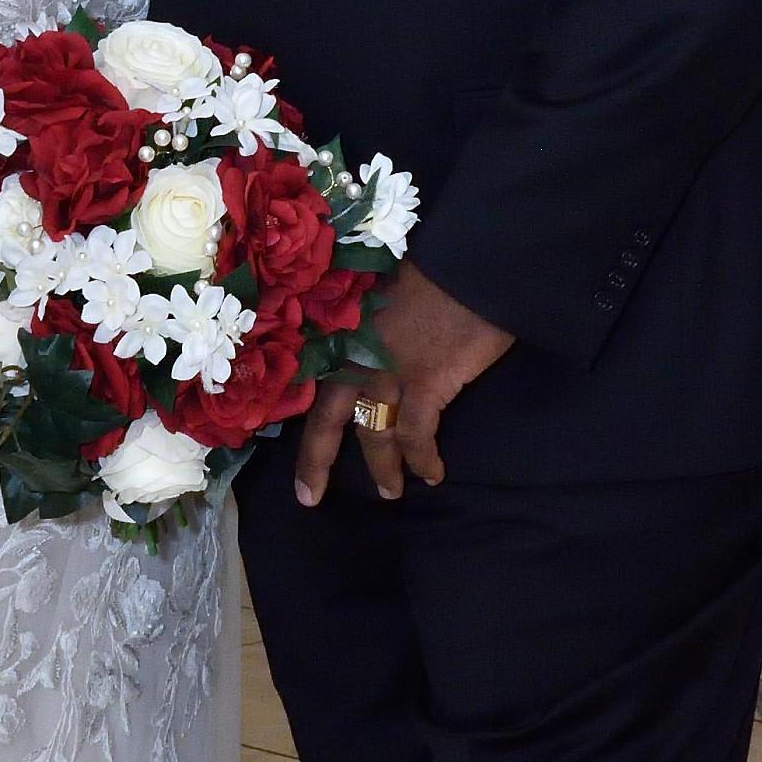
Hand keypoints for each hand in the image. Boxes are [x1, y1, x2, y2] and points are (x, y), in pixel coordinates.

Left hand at [293, 266, 515, 503]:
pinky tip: (433, 474)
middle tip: (312, 498)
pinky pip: (418, 435)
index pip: (314, 387)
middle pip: (327, 422)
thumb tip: (369, 347)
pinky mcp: (427, 384)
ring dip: (384, 469)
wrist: (472, 263)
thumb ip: (369, 325)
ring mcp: (390, 373)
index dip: (300, 418)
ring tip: (391, 492)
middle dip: (317, 464)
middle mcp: (358, 359)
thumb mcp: (385, 293)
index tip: (289, 439)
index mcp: (345, 336)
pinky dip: (424, 459)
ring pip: (376, 436)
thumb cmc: (435, 271)